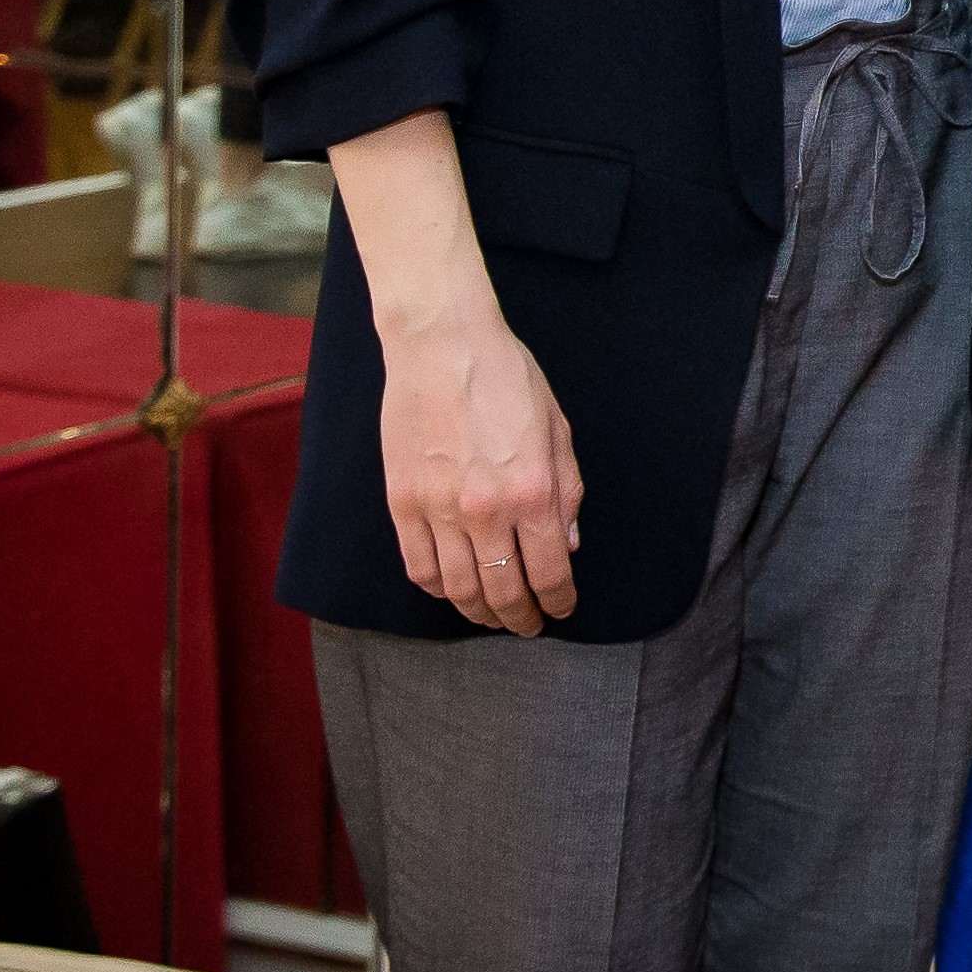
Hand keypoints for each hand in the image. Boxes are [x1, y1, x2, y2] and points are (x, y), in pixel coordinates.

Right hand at [376, 296, 583, 633]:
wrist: (443, 345)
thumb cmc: (507, 379)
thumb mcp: (558, 429)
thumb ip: (567, 491)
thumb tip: (569, 543)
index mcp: (532, 490)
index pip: (550, 571)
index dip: (558, 600)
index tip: (561, 610)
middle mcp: (485, 509)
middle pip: (503, 590)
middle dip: (520, 617)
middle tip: (527, 626)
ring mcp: (438, 509)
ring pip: (459, 589)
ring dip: (479, 611)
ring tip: (493, 614)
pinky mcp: (402, 503)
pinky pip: (418, 567)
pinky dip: (438, 589)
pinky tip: (453, 589)